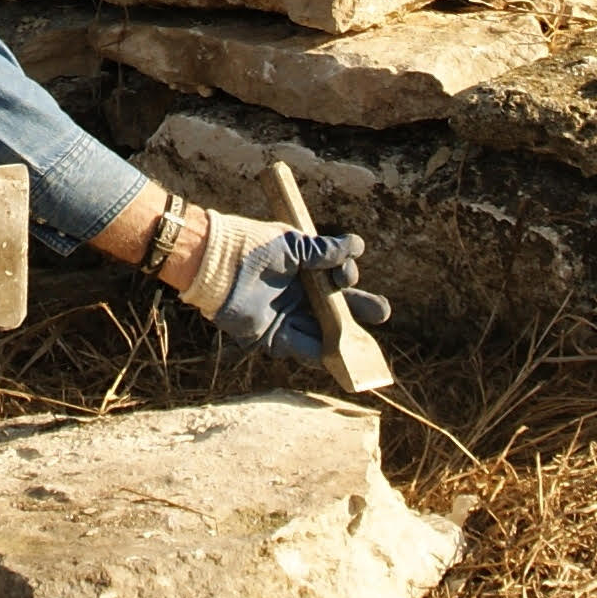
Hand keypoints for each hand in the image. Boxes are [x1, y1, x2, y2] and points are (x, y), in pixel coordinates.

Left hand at [206, 225, 393, 366]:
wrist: (214, 263)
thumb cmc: (251, 246)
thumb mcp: (291, 243)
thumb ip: (323, 250)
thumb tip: (357, 245)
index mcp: (300, 271)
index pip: (335, 280)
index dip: (347, 278)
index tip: (346, 275)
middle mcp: (295, 295)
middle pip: (334, 309)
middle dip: (359, 311)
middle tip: (382, 312)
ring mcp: (283, 316)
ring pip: (320, 331)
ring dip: (341, 337)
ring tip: (365, 343)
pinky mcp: (269, 335)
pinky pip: (298, 347)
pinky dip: (317, 352)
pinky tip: (336, 354)